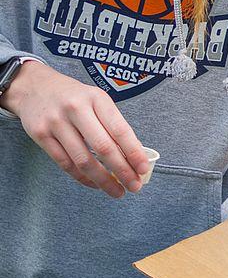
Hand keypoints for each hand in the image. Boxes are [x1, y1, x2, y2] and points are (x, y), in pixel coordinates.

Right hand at [2, 60, 148, 197]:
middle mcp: (76, 109)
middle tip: (134, 186)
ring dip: (102, 180)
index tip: (143, 169)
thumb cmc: (74, 97)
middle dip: (122, 170)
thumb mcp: (97, 100)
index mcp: (97, 98)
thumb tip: (133, 156)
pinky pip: (64, 163)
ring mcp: (56, 122)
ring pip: (83, 160)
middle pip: (103, 147)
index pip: (120, 130)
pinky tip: (95, 184)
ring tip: (116, 191)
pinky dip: (82, 177)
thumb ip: (112, 124)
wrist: (35, 87)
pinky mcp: (40, 135)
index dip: (134, 152)